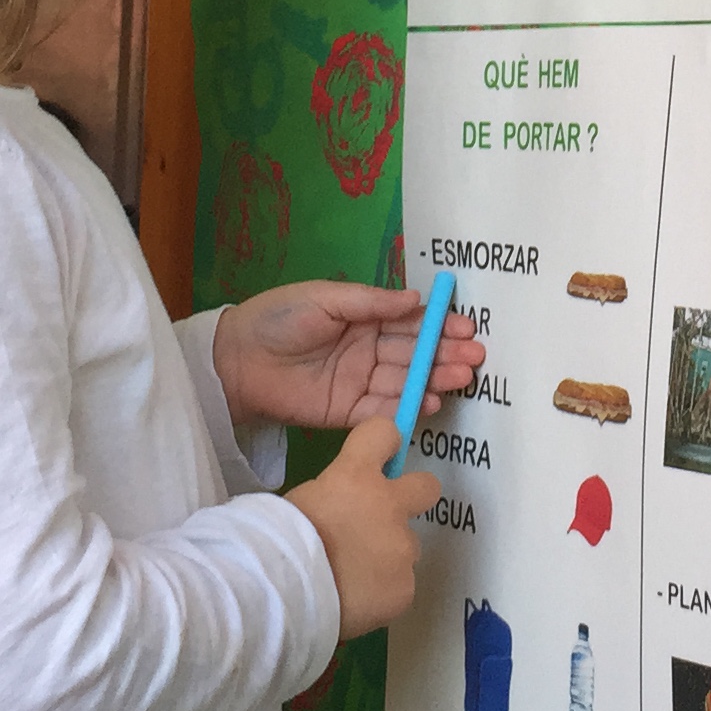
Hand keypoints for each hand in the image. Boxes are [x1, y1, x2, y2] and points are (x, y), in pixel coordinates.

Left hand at [213, 280, 486, 429]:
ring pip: (406, 381)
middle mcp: (367, 350)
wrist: (235, 361)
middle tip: (475, 357)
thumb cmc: (279, 319)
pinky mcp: (347, 411)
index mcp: (363, 318)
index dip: (438, 324)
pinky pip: (383, 410)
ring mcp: (359, 382)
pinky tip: (431, 402)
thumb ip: (370, 302)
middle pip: (414, 353)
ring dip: (435, 380)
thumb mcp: (325, 299)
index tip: (466, 327)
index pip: (409, 321)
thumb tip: (416, 298)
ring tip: (461, 379)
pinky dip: (408, 408)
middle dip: (446, 354)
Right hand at [285, 417, 440, 639]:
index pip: (384, 433)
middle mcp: (389, 506)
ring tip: (355, 578)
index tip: (378, 456)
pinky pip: (398, 585)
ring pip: (406, 547)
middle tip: (388, 517)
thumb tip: (343, 509)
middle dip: (414, 497)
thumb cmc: (279, 541)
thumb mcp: (301, 502)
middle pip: (427, 486)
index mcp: (356, 475)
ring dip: (387, 557)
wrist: (284, 593)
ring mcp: (402, 548)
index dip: (383, 442)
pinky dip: (381, 592)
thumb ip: (334, 497)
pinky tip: (356, 601)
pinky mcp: (405, 587)